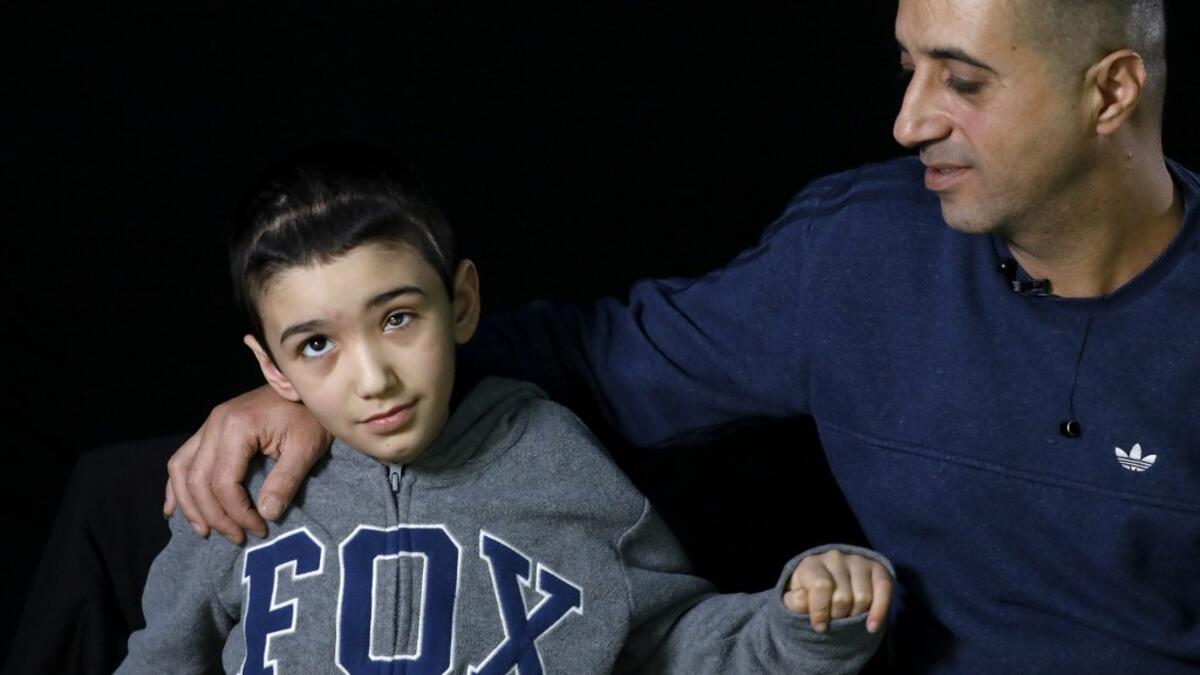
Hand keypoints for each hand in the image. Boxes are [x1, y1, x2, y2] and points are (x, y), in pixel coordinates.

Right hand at [163, 384, 331, 544]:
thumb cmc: (310, 416)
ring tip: (204, 530)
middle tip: (236, 538)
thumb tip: (265, 515)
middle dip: (214, 515)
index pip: (223, 483)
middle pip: (197, 480)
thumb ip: (285, 481)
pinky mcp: (211, 428)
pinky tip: (174, 508)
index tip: (258, 530)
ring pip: (181, 469)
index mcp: (237, 427)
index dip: (237, 513)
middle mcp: (214, 424)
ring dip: (189, 504)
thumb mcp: (306, 448)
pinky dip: (177, 485)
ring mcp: (209, 424)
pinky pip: (182, 458)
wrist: (306, 387)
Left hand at [783, 548, 891, 633]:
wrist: (825, 584)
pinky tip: (871, 627)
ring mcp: (857, 561)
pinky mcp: (876, 568)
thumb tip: (803, 600)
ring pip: (863, 598)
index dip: (820, 610)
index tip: (819, 626)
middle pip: (843, 597)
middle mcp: (835, 557)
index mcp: (811, 564)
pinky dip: (880, 611)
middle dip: (838, 616)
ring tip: (847, 617)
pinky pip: (884, 589)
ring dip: (856, 616)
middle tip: (834, 620)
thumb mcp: (794, 600)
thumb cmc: (808, 595)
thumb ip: (795, 601)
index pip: (821, 586)